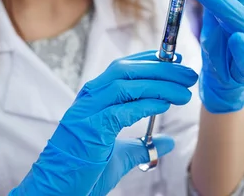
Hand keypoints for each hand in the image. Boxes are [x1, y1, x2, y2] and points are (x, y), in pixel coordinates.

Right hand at [9, 51, 197, 195]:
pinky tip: (165, 104)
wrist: (55, 192)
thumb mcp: (119, 156)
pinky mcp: (89, 129)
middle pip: (126, 70)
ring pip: (125, 84)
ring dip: (158, 84)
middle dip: (161, 68)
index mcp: (93, 98)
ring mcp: (86, 112)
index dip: (151, 60)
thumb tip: (167, 142)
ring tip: (184, 90)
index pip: (123, 68)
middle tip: (188, 73)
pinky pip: (121, 110)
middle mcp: (89, 99)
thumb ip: (142, 146)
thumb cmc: (82, 174)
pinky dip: (145, 104)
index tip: (176, 60)